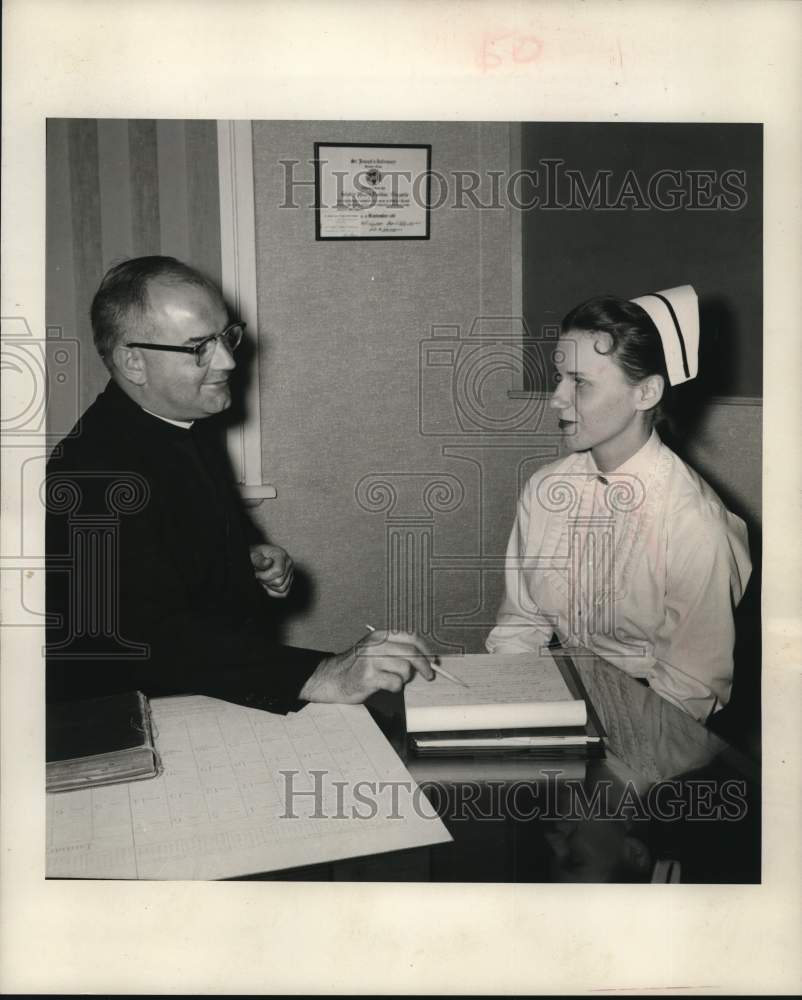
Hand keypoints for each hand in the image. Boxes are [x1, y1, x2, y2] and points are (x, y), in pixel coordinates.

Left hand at [250, 543, 293, 597]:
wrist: (261, 555)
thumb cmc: (257, 555)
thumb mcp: (254, 555)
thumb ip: (259, 560)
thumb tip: (268, 563)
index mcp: (282, 555)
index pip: (278, 571)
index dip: (265, 575)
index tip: (257, 572)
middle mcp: (289, 564)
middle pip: (279, 582)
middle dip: (266, 581)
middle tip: (259, 575)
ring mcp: (290, 573)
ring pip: (282, 589)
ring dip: (269, 586)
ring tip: (263, 579)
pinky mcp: (289, 581)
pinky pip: (284, 593)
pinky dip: (273, 592)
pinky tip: (267, 584)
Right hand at [299, 629, 435, 703]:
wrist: (332, 678)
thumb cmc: (357, 666)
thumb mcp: (374, 650)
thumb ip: (396, 649)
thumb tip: (426, 658)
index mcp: (379, 636)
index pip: (411, 637)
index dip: (425, 649)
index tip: (432, 660)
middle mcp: (376, 645)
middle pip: (411, 652)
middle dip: (424, 666)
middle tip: (429, 675)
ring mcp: (371, 660)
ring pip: (405, 669)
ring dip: (404, 679)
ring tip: (394, 680)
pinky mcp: (369, 677)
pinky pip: (395, 683)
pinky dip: (395, 687)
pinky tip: (386, 686)